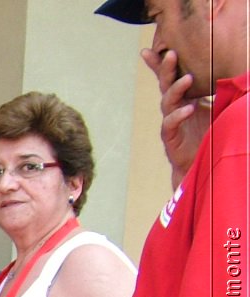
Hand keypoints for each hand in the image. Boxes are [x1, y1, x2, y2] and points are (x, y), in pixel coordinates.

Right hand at [141, 47, 210, 183]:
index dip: (158, 64)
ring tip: (187, 79)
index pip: (169, 77)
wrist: (201, 161)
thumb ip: (217, 90)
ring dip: (176, 89)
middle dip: (166, 69)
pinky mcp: (170, 137)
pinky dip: (179, 115)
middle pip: (165, 84)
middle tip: (172, 54)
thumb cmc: (208, 132)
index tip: (148, 50)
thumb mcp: (216, 106)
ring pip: (167, 101)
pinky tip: (189, 109)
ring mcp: (170, 121)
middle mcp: (174, 107)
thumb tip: (232, 70)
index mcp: (182, 97)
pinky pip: (170, 123)